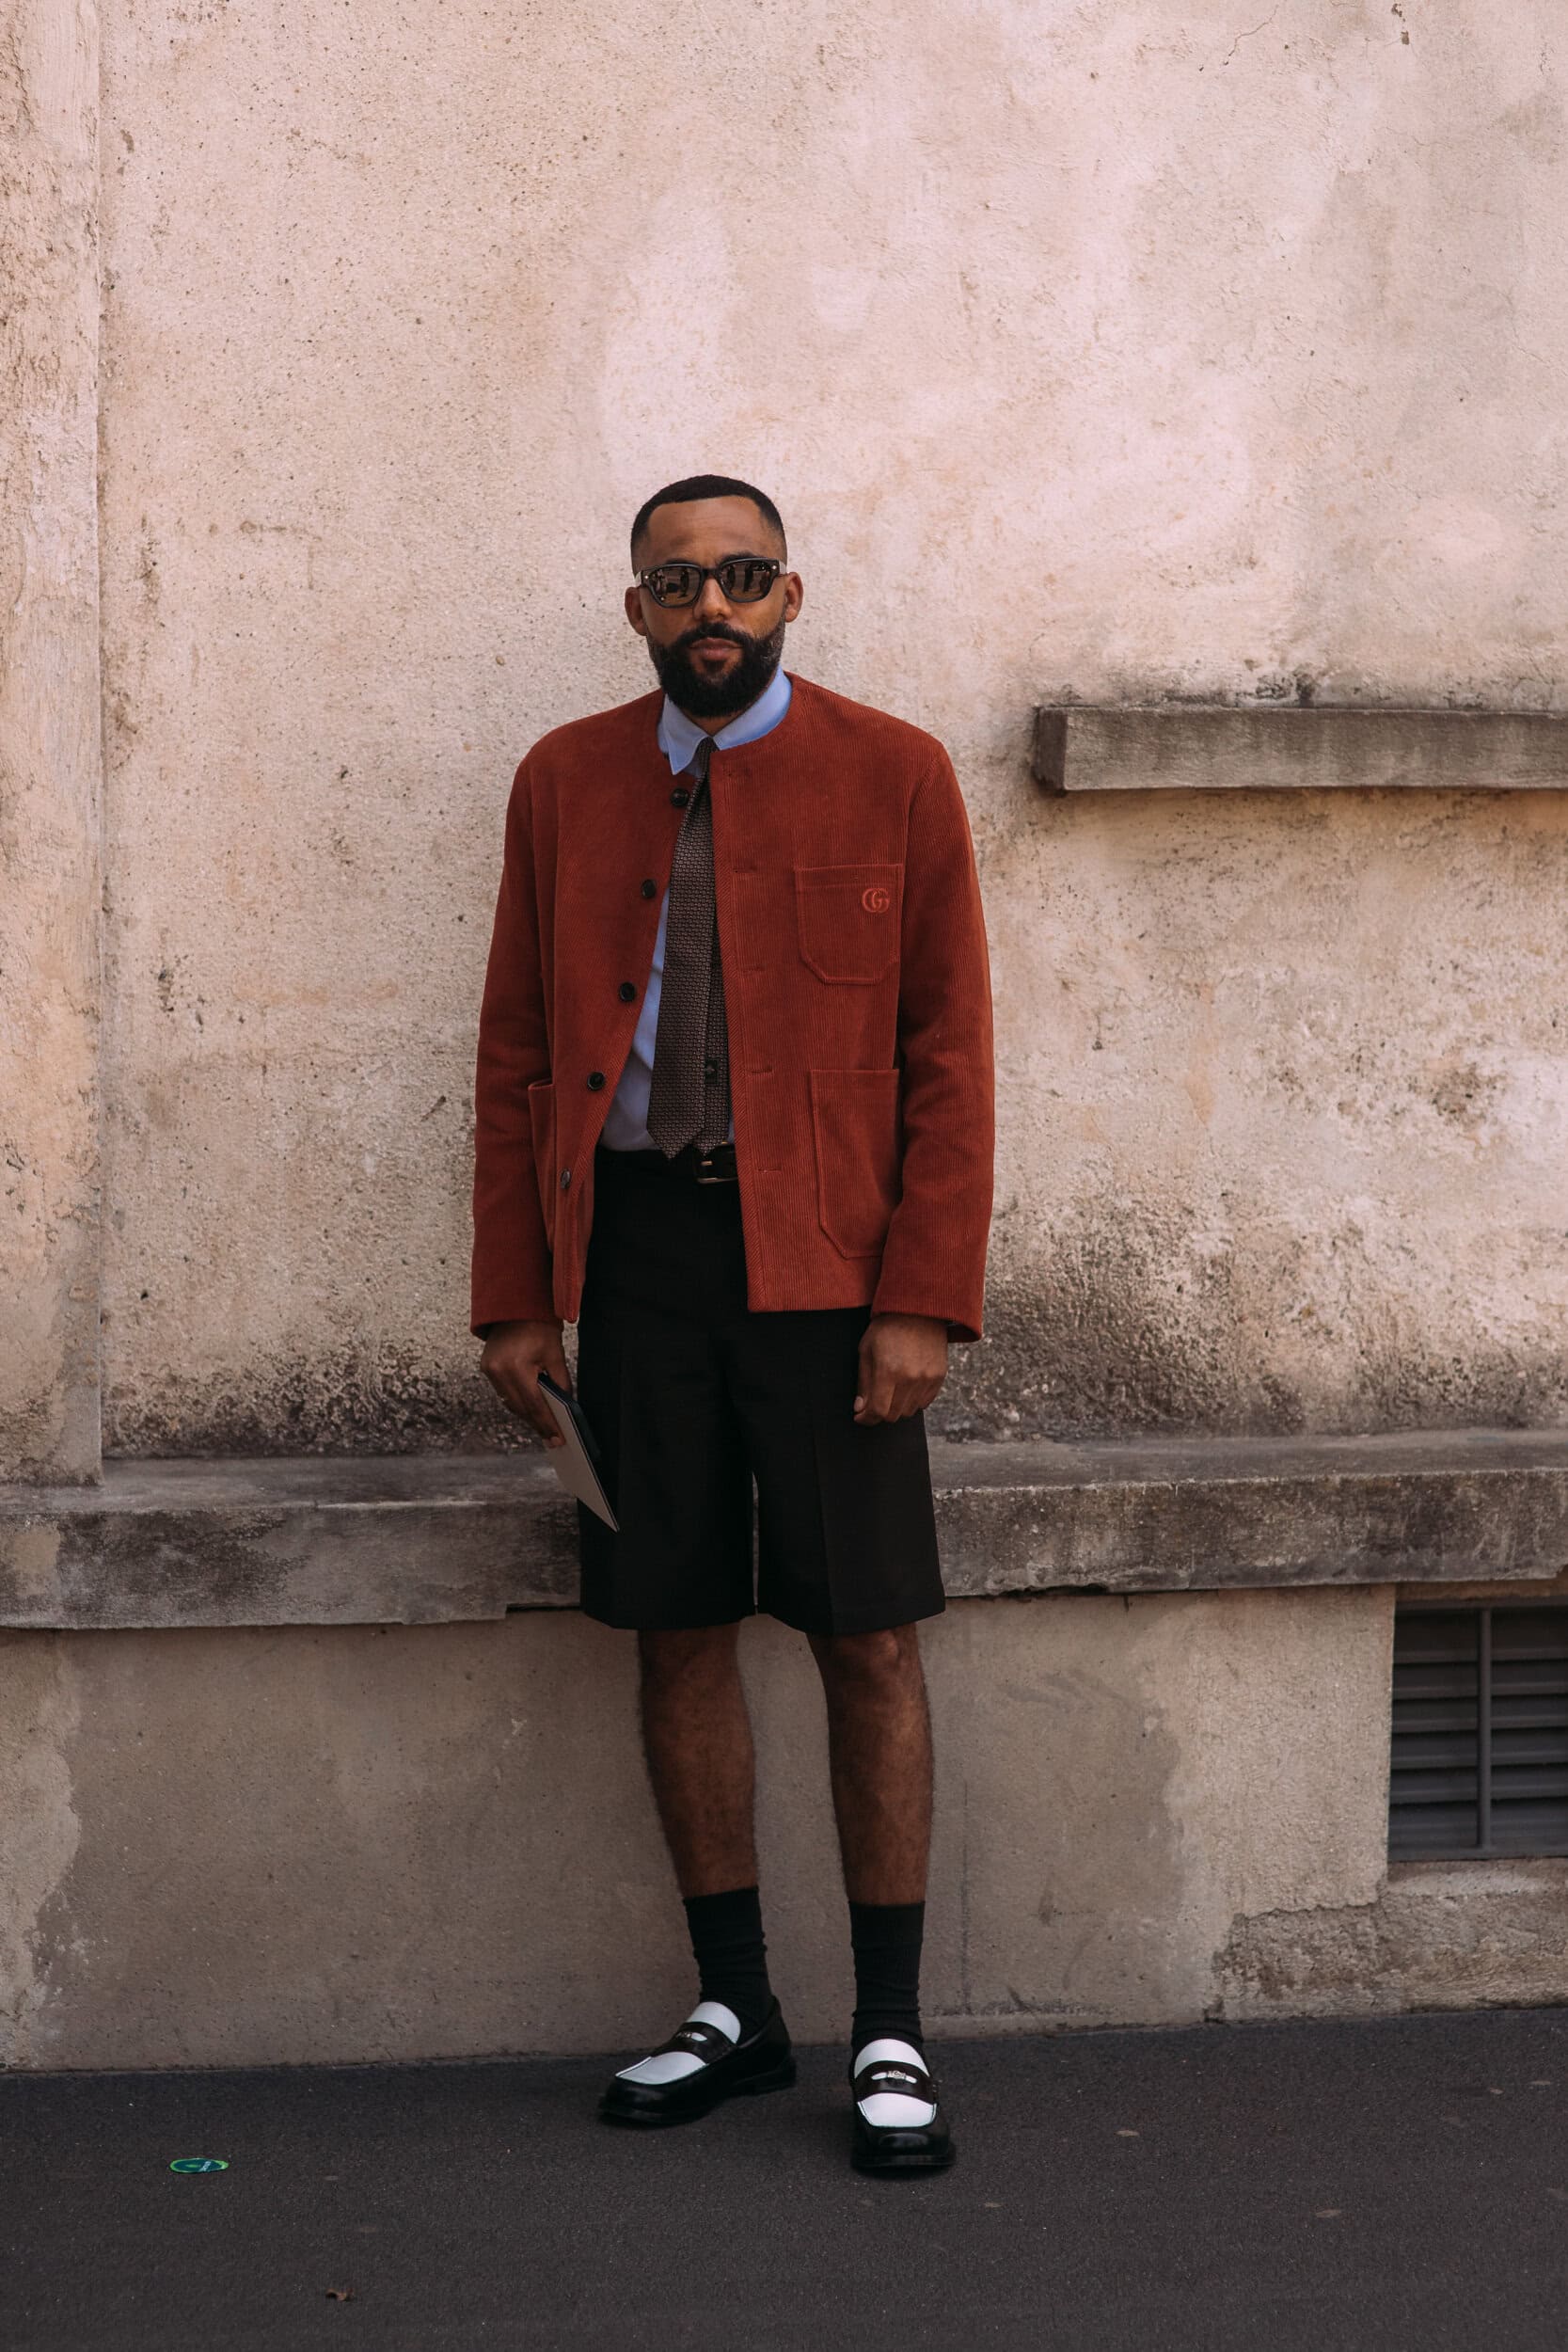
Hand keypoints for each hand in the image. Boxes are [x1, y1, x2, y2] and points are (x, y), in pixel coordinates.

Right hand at [479, 1318, 570, 1446]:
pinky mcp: (486, 1368)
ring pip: (510, 1403)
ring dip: (526, 1415)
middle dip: (537, 1424)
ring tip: (543, 1427)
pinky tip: (530, 1409)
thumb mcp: (555, 1355)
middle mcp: (498, 1371)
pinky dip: (517, 1401)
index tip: (557, 1438)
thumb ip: (561, 1383)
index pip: (534, 1404)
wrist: (516, 1305)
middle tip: (552, 1438)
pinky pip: (503, 1392)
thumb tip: (566, 1409)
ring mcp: (489, 1370)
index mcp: (517, 1366)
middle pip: (520, 1408)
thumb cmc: (540, 1327)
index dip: (547, 1423)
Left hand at [853, 1313, 948, 1425]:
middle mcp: (910, 1378)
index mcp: (888, 1371)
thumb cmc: (886, 1327)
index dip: (866, 1419)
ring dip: (897, 1407)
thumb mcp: (866, 1350)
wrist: (917, 1308)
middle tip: (873, 1403)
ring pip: (909, 1411)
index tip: (860, 1416)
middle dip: (879, 1413)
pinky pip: (924, 1402)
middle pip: (893, 1415)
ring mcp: (927, 1378)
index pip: (878, 1411)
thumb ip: (863, 1382)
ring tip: (890, 1391)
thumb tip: (861, 1408)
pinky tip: (905, 1386)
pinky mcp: (939, 1376)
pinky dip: (913, 1400)